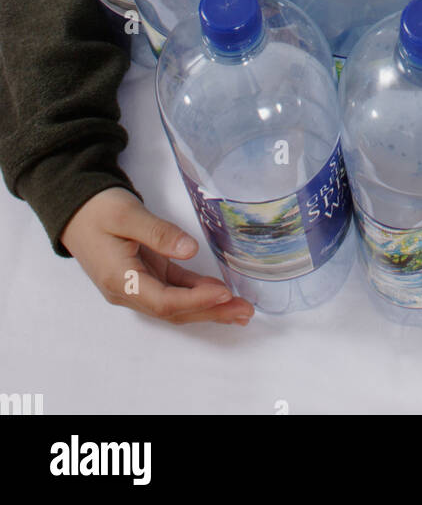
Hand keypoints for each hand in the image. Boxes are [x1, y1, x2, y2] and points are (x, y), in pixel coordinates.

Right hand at [60, 187, 254, 325]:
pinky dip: (197, 293)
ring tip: (241, 308)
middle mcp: (129, 291)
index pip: (163, 300)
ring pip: (176, 304)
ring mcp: (138, 285)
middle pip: (174, 310)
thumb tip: (190, 249)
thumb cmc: (98, 210)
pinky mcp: (147, 274)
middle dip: (210, 311)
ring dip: (208, 306)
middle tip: (245, 312)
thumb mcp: (127, 215)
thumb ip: (158, 233)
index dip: (196, 300)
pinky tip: (220, 293)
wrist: (76, 209)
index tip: (224, 292)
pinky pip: (175, 289)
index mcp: (120, 280)